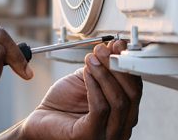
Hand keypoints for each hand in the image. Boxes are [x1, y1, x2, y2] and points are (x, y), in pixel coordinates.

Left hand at [14, 40, 142, 139]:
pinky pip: (100, 108)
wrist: (41, 121)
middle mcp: (121, 128)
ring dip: (105, 74)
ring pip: (118, 101)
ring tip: (91, 59)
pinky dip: (95, 86)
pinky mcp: (90, 136)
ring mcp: (107, 135)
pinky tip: (87, 73)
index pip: (136, 89)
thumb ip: (104, 67)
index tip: (118, 45)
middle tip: (103, 50)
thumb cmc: (64, 104)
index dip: (128, 64)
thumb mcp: (89, 80)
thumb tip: (117, 46)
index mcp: (124, 115)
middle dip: (118, 67)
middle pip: (132, 95)